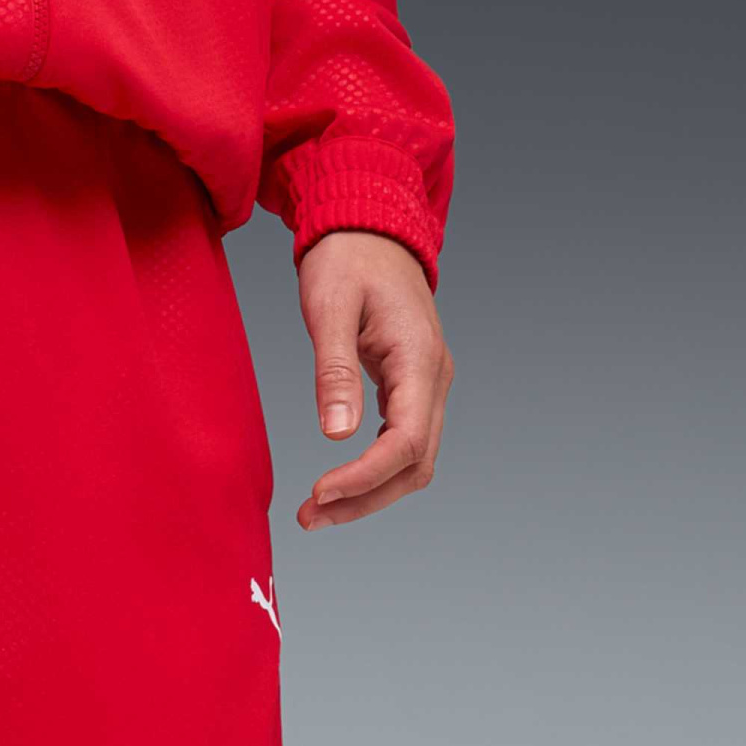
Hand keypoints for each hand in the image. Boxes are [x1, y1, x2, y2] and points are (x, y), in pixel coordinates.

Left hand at [295, 231, 453, 530]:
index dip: (364, 478)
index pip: (405, 443)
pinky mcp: (412, 387)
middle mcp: (435, 378)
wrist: (370, 227)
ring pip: (413, 463)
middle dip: (365, 499)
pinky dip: (373, 472)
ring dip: (369, 493)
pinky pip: (403, 444)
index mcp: (420, 359)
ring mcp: (428, 384)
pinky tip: (337, 483)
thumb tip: (336, 434)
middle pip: (415, 466)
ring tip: (317, 510)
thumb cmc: (347, 258)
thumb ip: (335, 371)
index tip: (319, 493)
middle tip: (310, 517)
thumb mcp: (330, 307)